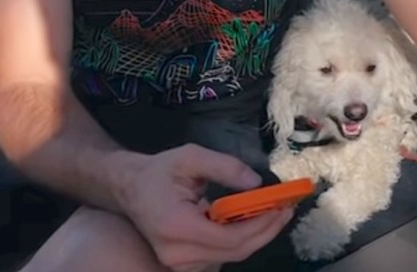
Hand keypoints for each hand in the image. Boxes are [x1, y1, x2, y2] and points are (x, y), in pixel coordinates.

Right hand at [113, 144, 294, 271]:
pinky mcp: (183, 265)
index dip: (261, 225)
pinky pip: (220, 257)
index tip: (283, 207)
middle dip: (265, 232)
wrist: (129, 189)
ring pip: (230, 257)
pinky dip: (240, 241)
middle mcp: (177, 253)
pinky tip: (252, 223)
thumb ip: (225, 167)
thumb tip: (256, 182)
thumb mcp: (191, 156)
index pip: (229, 237)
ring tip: (273, 213)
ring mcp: (178, 264)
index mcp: (177, 226)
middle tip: (286, 210)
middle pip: (235, 252)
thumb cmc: (159, 171)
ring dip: (255, 237)